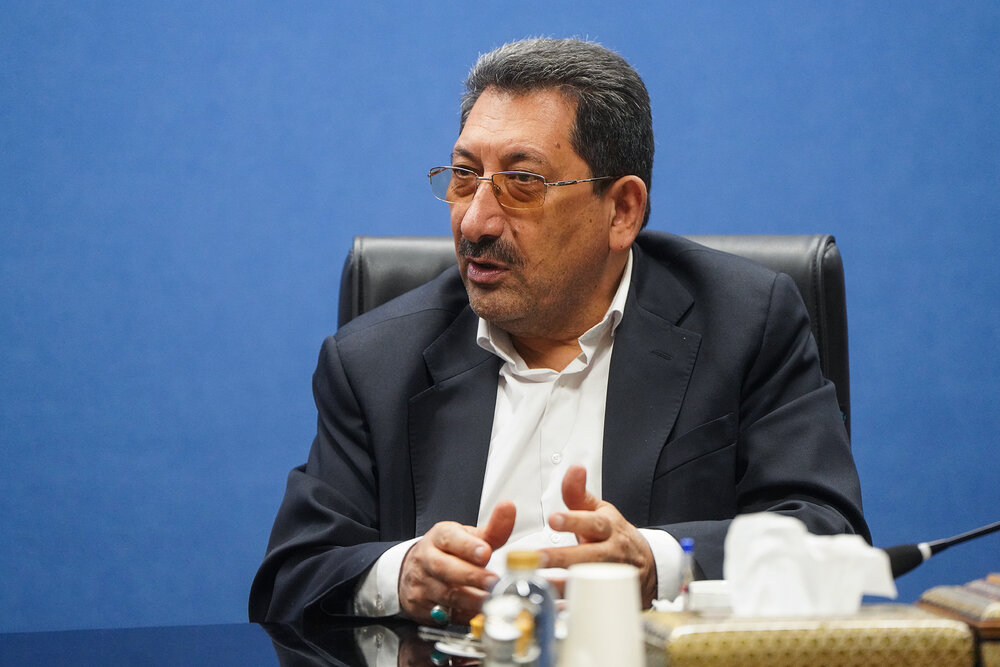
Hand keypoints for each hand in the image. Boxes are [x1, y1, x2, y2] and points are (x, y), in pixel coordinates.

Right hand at [398, 501, 514, 623]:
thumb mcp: (467, 536)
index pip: (450, 538)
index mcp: (439, 537)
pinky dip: (464, 615)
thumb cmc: (447, 551)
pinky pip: (445, 614)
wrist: (413, 571)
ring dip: (471, 599)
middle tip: (493, 580)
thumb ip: (491, 528)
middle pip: (445, 567)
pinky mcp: (422, 607)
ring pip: (446, 594)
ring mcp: (423, 584)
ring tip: (491, 599)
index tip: (485, 552)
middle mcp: (427, 559)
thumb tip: (509, 509)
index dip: (468, 546)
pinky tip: (478, 613)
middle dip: (471, 575)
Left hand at [540, 466, 657, 606]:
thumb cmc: (614, 535)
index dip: (574, 521)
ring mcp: (610, 577)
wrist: (645, 565)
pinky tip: (550, 606)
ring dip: (562, 585)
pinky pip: (589, 604)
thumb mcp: (599, 510)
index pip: (593, 522)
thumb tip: (574, 469)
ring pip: (589, 584)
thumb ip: (578, 493)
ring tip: (538, 582)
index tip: (554, 519)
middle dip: (563, 558)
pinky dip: (571, 606)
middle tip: (537, 557)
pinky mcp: (608, 596)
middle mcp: (610, 553)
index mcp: (607, 528)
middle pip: (589, 557)